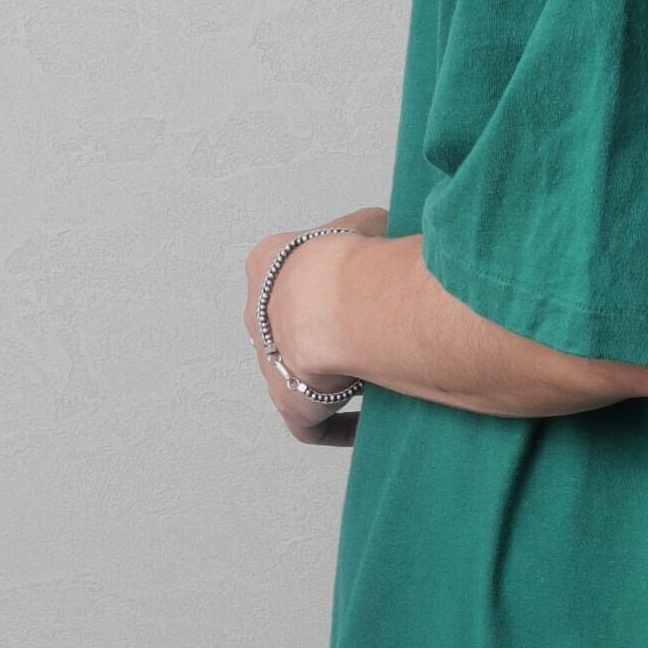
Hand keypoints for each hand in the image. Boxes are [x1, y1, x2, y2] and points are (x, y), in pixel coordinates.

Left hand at [244, 207, 387, 446]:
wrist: (337, 302)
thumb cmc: (352, 259)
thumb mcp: (369, 223)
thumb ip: (373, 233)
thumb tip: (389, 239)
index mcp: (267, 264)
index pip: (296, 276)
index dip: (331, 287)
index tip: (361, 293)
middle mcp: (258, 315)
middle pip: (294, 328)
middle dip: (328, 335)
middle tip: (370, 338)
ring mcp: (268, 363)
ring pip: (300, 372)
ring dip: (333, 376)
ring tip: (378, 377)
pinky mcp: (287, 403)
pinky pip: (309, 423)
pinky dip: (337, 425)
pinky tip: (367, 425)